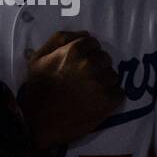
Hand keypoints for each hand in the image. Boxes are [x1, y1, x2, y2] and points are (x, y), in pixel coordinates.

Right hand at [18, 30, 123, 150]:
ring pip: (113, 76)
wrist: (38, 123)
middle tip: (84, 81)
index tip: (79, 66)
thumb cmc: (37, 89)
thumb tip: (86, 33)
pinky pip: (119, 93)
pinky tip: (96, 103)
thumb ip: (60, 39)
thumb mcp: (38, 58)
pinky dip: (110, 98)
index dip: (87, 54)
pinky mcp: (108, 101)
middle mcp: (90, 64)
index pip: (93, 43)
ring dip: (104, 83)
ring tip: (89, 93)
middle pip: (105, 59)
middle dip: (97, 67)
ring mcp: (100, 83)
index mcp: (74, 50)